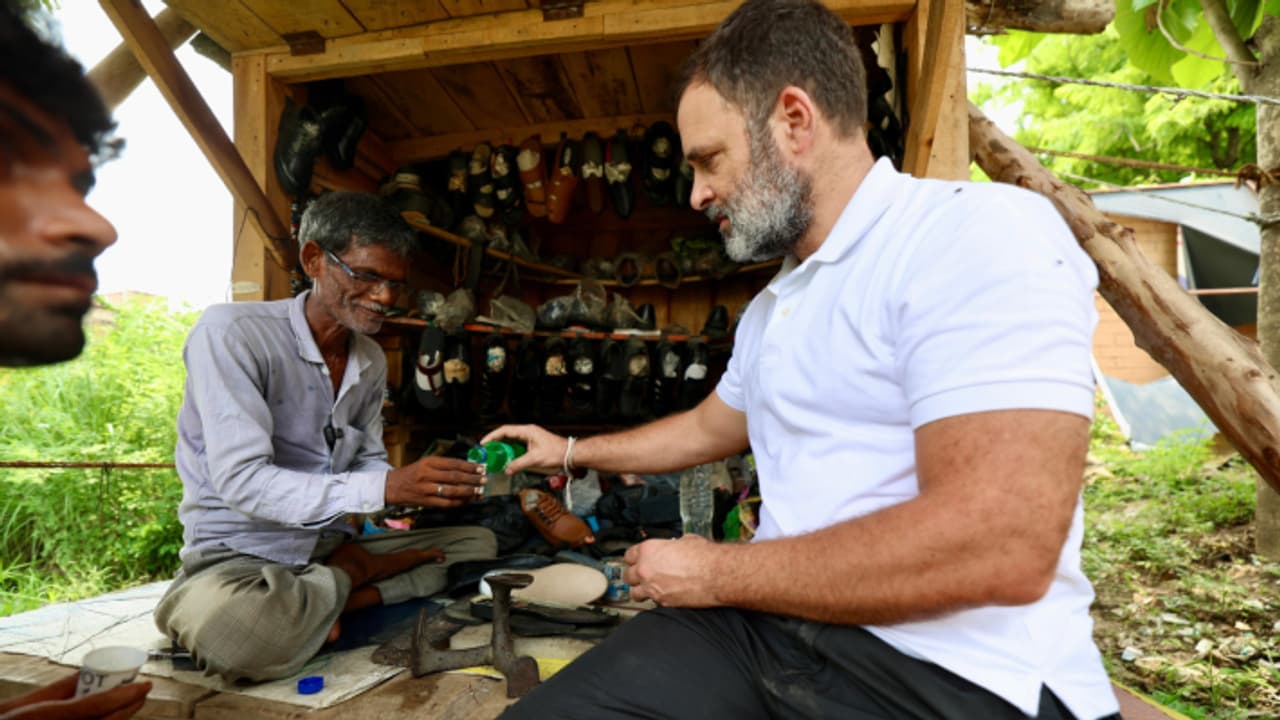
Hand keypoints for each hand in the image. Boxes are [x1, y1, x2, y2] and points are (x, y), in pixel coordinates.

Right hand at [0, 675, 150, 719]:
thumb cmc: (7, 718)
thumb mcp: (27, 702)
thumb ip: (60, 689)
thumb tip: (86, 674)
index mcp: (51, 715)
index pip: (98, 705)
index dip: (126, 695)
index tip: (146, 684)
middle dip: (131, 707)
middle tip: (143, 691)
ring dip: (121, 717)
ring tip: (133, 701)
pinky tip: (114, 715)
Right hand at [386, 456, 484, 506]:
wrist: (391, 486)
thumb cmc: (411, 473)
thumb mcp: (424, 463)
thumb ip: (442, 465)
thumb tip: (466, 468)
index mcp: (428, 462)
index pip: (453, 463)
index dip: (469, 466)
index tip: (481, 468)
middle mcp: (427, 474)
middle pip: (454, 477)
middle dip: (472, 479)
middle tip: (484, 480)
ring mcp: (426, 489)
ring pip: (452, 491)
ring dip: (468, 492)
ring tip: (479, 491)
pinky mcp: (425, 502)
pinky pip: (446, 503)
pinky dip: (459, 502)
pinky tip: (468, 501)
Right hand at [479, 424, 566, 474]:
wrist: (570, 454)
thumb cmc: (557, 452)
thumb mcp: (534, 459)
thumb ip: (518, 464)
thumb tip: (507, 469)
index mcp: (527, 431)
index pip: (504, 430)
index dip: (492, 436)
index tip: (484, 443)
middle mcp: (528, 432)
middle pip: (507, 434)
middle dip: (496, 442)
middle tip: (487, 451)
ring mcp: (531, 437)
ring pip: (512, 440)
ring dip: (503, 447)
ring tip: (495, 456)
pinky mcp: (533, 444)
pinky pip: (518, 446)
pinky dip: (511, 451)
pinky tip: (508, 459)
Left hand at [623, 536, 724, 607]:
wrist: (717, 574)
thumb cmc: (705, 557)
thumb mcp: (685, 541)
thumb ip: (672, 546)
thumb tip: (674, 547)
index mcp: (649, 550)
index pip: (629, 555)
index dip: (634, 558)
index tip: (636, 561)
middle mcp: (646, 569)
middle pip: (627, 574)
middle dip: (634, 576)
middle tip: (641, 576)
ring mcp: (652, 587)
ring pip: (633, 593)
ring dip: (640, 591)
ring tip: (647, 590)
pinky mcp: (662, 602)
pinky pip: (651, 603)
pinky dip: (655, 601)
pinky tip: (663, 596)